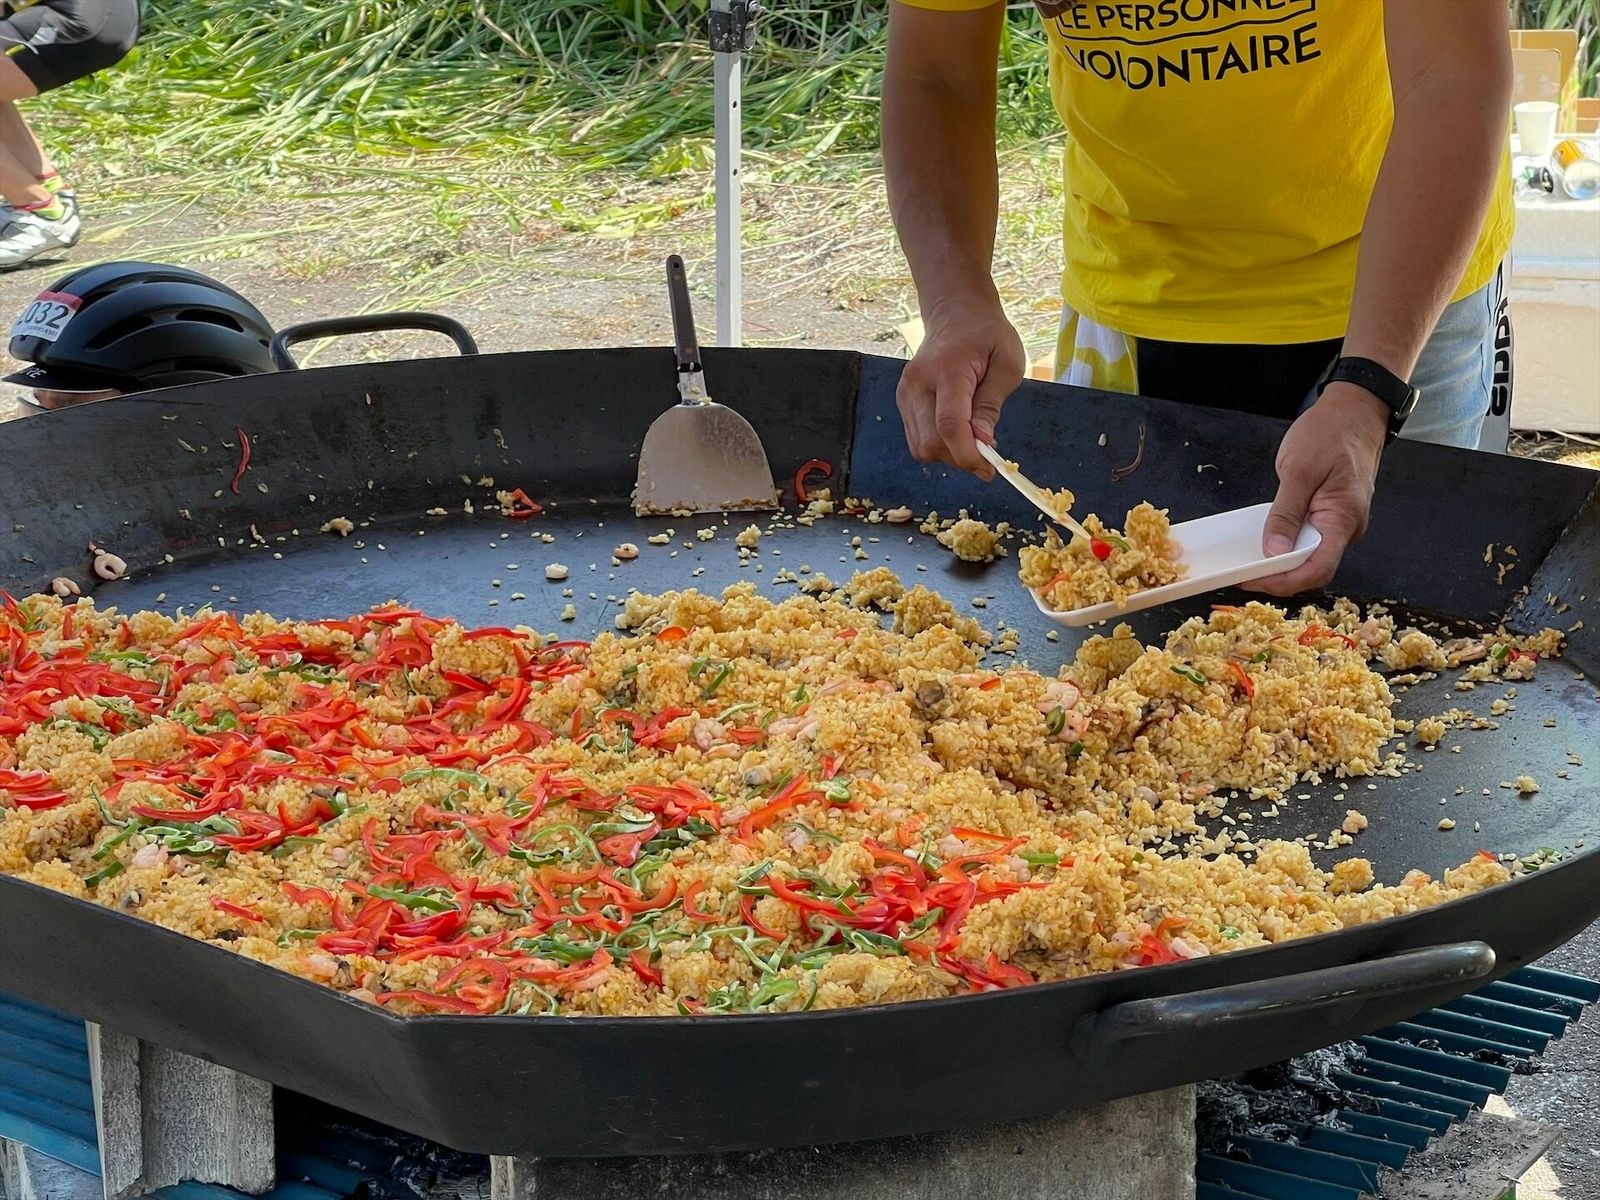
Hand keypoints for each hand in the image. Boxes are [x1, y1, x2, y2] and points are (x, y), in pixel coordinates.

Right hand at [896, 291, 1025, 477]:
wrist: (955, 312)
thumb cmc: (988, 335)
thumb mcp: (1008, 364)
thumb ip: (991, 404)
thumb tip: (982, 442)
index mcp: (947, 370)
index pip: (949, 425)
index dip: (967, 454)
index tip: (989, 466)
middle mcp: (917, 383)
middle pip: (931, 442)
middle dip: (959, 458)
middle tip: (986, 458)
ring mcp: (905, 392)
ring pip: (920, 447)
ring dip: (948, 455)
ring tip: (972, 442)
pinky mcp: (903, 400)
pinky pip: (917, 438)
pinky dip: (938, 445)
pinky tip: (958, 434)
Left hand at [1245, 383, 1388, 595]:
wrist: (1355, 411)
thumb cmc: (1330, 433)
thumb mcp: (1299, 471)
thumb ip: (1286, 513)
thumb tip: (1274, 552)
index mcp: (1343, 519)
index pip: (1317, 569)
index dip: (1284, 581)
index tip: (1252, 580)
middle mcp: (1346, 528)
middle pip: (1312, 568)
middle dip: (1278, 576)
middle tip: (1242, 573)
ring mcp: (1340, 522)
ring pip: (1310, 555)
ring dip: (1281, 563)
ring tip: (1249, 562)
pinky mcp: (1331, 514)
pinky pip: (1309, 539)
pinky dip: (1287, 545)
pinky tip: (1264, 543)